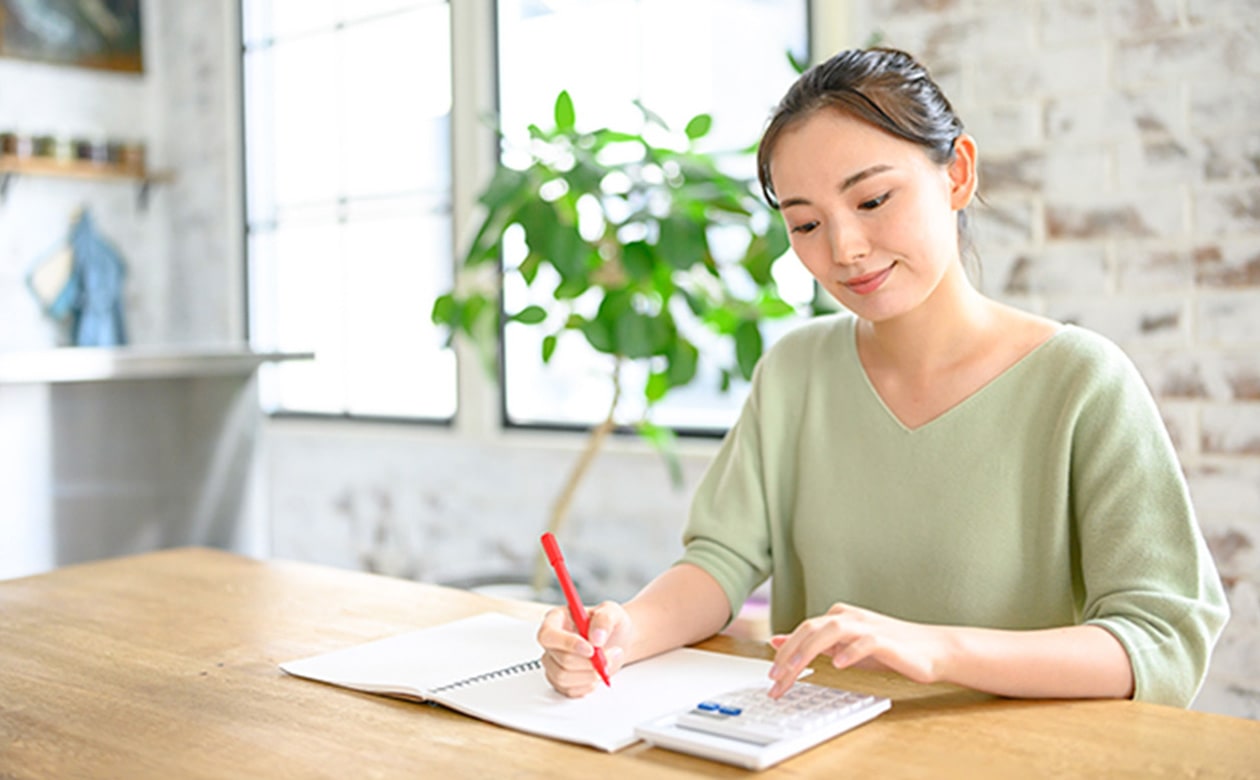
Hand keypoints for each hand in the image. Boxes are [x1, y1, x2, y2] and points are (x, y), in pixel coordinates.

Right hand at [537, 601, 632, 697]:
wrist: (617, 642)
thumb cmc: (609, 625)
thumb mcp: (612, 612)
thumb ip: (604, 620)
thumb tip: (596, 637)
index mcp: (555, 620)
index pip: (548, 635)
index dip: (567, 644)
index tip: (591, 650)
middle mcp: (552, 642)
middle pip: (560, 659)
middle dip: (588, 662)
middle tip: (608, 657)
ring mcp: (553, 662)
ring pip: (563, 677)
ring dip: (589, 674)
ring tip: (605, 665)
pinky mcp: (560, 681)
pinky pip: (569, 689)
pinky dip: (587, 684)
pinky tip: (596, 674)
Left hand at [767, 603, 949, 697]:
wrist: (933, 649)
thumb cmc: (889, 649)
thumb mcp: (843, 647)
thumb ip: (813, 644)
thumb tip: (778, 641)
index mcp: (837, 618)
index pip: (802, 631)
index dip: (783, 653)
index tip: (771, 678)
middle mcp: (849, 617)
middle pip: (811, 629)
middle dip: (789, 654)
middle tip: (775, 679)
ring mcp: (868, 626)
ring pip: (831, 630)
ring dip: (810, 649)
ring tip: (796, 669)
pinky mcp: (887, 640)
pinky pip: (865, 642)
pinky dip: (850, 651)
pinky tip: (839, 665)